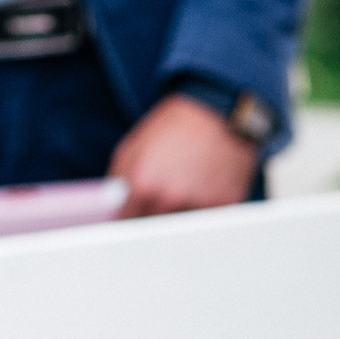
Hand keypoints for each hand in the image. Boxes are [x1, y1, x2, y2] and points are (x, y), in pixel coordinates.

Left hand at [109, 93, 259, 216]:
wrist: (219, 110)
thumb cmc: (175, 125)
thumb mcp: (133, 146)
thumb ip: (118, 179)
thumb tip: (112, 206)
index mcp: (142, 186)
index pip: (128, 223)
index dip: (130, 219)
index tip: (134, 217)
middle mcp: (170, 198)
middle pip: (156, 228)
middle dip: (156, 217)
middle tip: (164, 197)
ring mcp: (200, 204)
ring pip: (185, 226)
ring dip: (182, 214)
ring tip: (188, 187)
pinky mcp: (226, 204)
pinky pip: (211, 219)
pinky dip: (208, 209)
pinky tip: (207, 186)